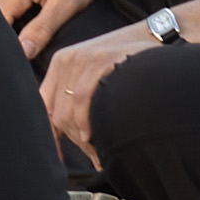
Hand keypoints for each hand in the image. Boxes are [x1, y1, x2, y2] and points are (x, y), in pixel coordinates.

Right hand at [0, 0, 139, 49]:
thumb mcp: (66, 5)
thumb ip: (42, 29)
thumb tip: (22, 52)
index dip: (5, 41)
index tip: (18, 54)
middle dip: (1, 29)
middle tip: (19, 45)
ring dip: (0, 15)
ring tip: (19, 30)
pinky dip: (2, 1)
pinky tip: (18, 11)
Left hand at [37, 19, 164, 163]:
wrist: (154, 38)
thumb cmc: (126, 65)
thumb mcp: (96, 77)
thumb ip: (78, 101)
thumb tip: (72, 139)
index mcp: (60, 64)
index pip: (44, 106)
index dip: (49, 136)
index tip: (58, 160)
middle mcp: (66, 60)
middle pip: (56, 114)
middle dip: (73, 143)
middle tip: (94, 156)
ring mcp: (81, 58)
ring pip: (66, 110)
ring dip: (81, 139)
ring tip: (98, 152)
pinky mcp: (99, 59)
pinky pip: (81, 98)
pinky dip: (84, 122)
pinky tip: (92, 136)